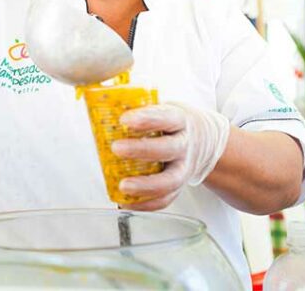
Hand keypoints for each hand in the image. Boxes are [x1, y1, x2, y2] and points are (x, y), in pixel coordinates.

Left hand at [111, 102, 229, 210]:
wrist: (203, 140)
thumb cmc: (172, 123)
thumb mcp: (162, 108)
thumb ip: (137, 107)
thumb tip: (101, 100)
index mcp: (179, 121)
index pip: (166, 118)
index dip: (146, 119)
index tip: (125, 120)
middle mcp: (184, 145)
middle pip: (168, 149)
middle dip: (141, 150)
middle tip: (116, 148)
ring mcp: (184, 168)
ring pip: (170, 180)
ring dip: (145, 185)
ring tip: (123, 185)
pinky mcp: (179, 187)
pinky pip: (165, 199)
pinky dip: (146, 204)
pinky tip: (127, 201)